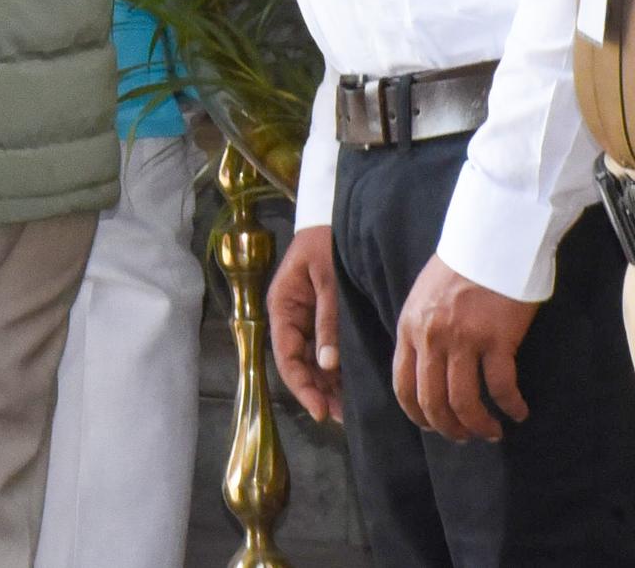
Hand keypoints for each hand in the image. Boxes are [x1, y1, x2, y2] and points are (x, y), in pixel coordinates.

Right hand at [267, 223, 342, 422]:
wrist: (340, 218)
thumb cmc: (329, 244)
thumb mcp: (329, 282)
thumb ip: (327, 322)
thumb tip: (327, 366)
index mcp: (282, 305)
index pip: (286, 356)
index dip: (302, 386)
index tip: (320, 410)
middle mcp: (291, 316)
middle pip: (299, 363)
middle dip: (317, 391)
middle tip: (341, 417)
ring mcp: (307, 318)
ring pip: (313, 361)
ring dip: (327, 385)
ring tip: (348, 409)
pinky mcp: (324, 317)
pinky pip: (326, 350)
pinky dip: (336, 369)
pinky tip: (351, 386)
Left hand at [393, 253, 536, 441]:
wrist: (490, 239)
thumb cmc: (460, 267)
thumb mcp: (423, 298)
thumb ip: (420, 332)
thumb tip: (425, 370)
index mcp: (410, 328)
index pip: (403, 386)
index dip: (418, 416)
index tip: (434, 428)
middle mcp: (431, 338)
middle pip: (433, 401)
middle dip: (449, 429)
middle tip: (467, 437)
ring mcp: (463, 340)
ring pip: (465, 402)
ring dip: (480, 425)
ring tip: (493, 432)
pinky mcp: (496, 339)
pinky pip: (501, 387)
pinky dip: (510, 407)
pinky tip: (518, 412)